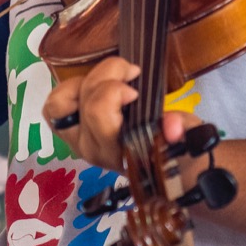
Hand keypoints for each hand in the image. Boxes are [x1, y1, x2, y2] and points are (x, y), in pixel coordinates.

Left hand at [43, 56, 199, 172]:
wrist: (168, 172)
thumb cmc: (178, 150)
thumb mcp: (191, 138)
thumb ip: (184, 130)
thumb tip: (172, 124)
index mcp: (122, 152)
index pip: (99, 113)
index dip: (114, 91)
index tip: (136, 90)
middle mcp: (94, 149)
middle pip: (85, 99)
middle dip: (109, 73)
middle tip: (132, 73)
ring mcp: (78, 142)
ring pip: (60, 103)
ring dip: (85, 81)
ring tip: (112, 78)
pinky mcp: (71, 133)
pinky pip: (54, 107)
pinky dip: (69, 89)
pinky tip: (95, 85)